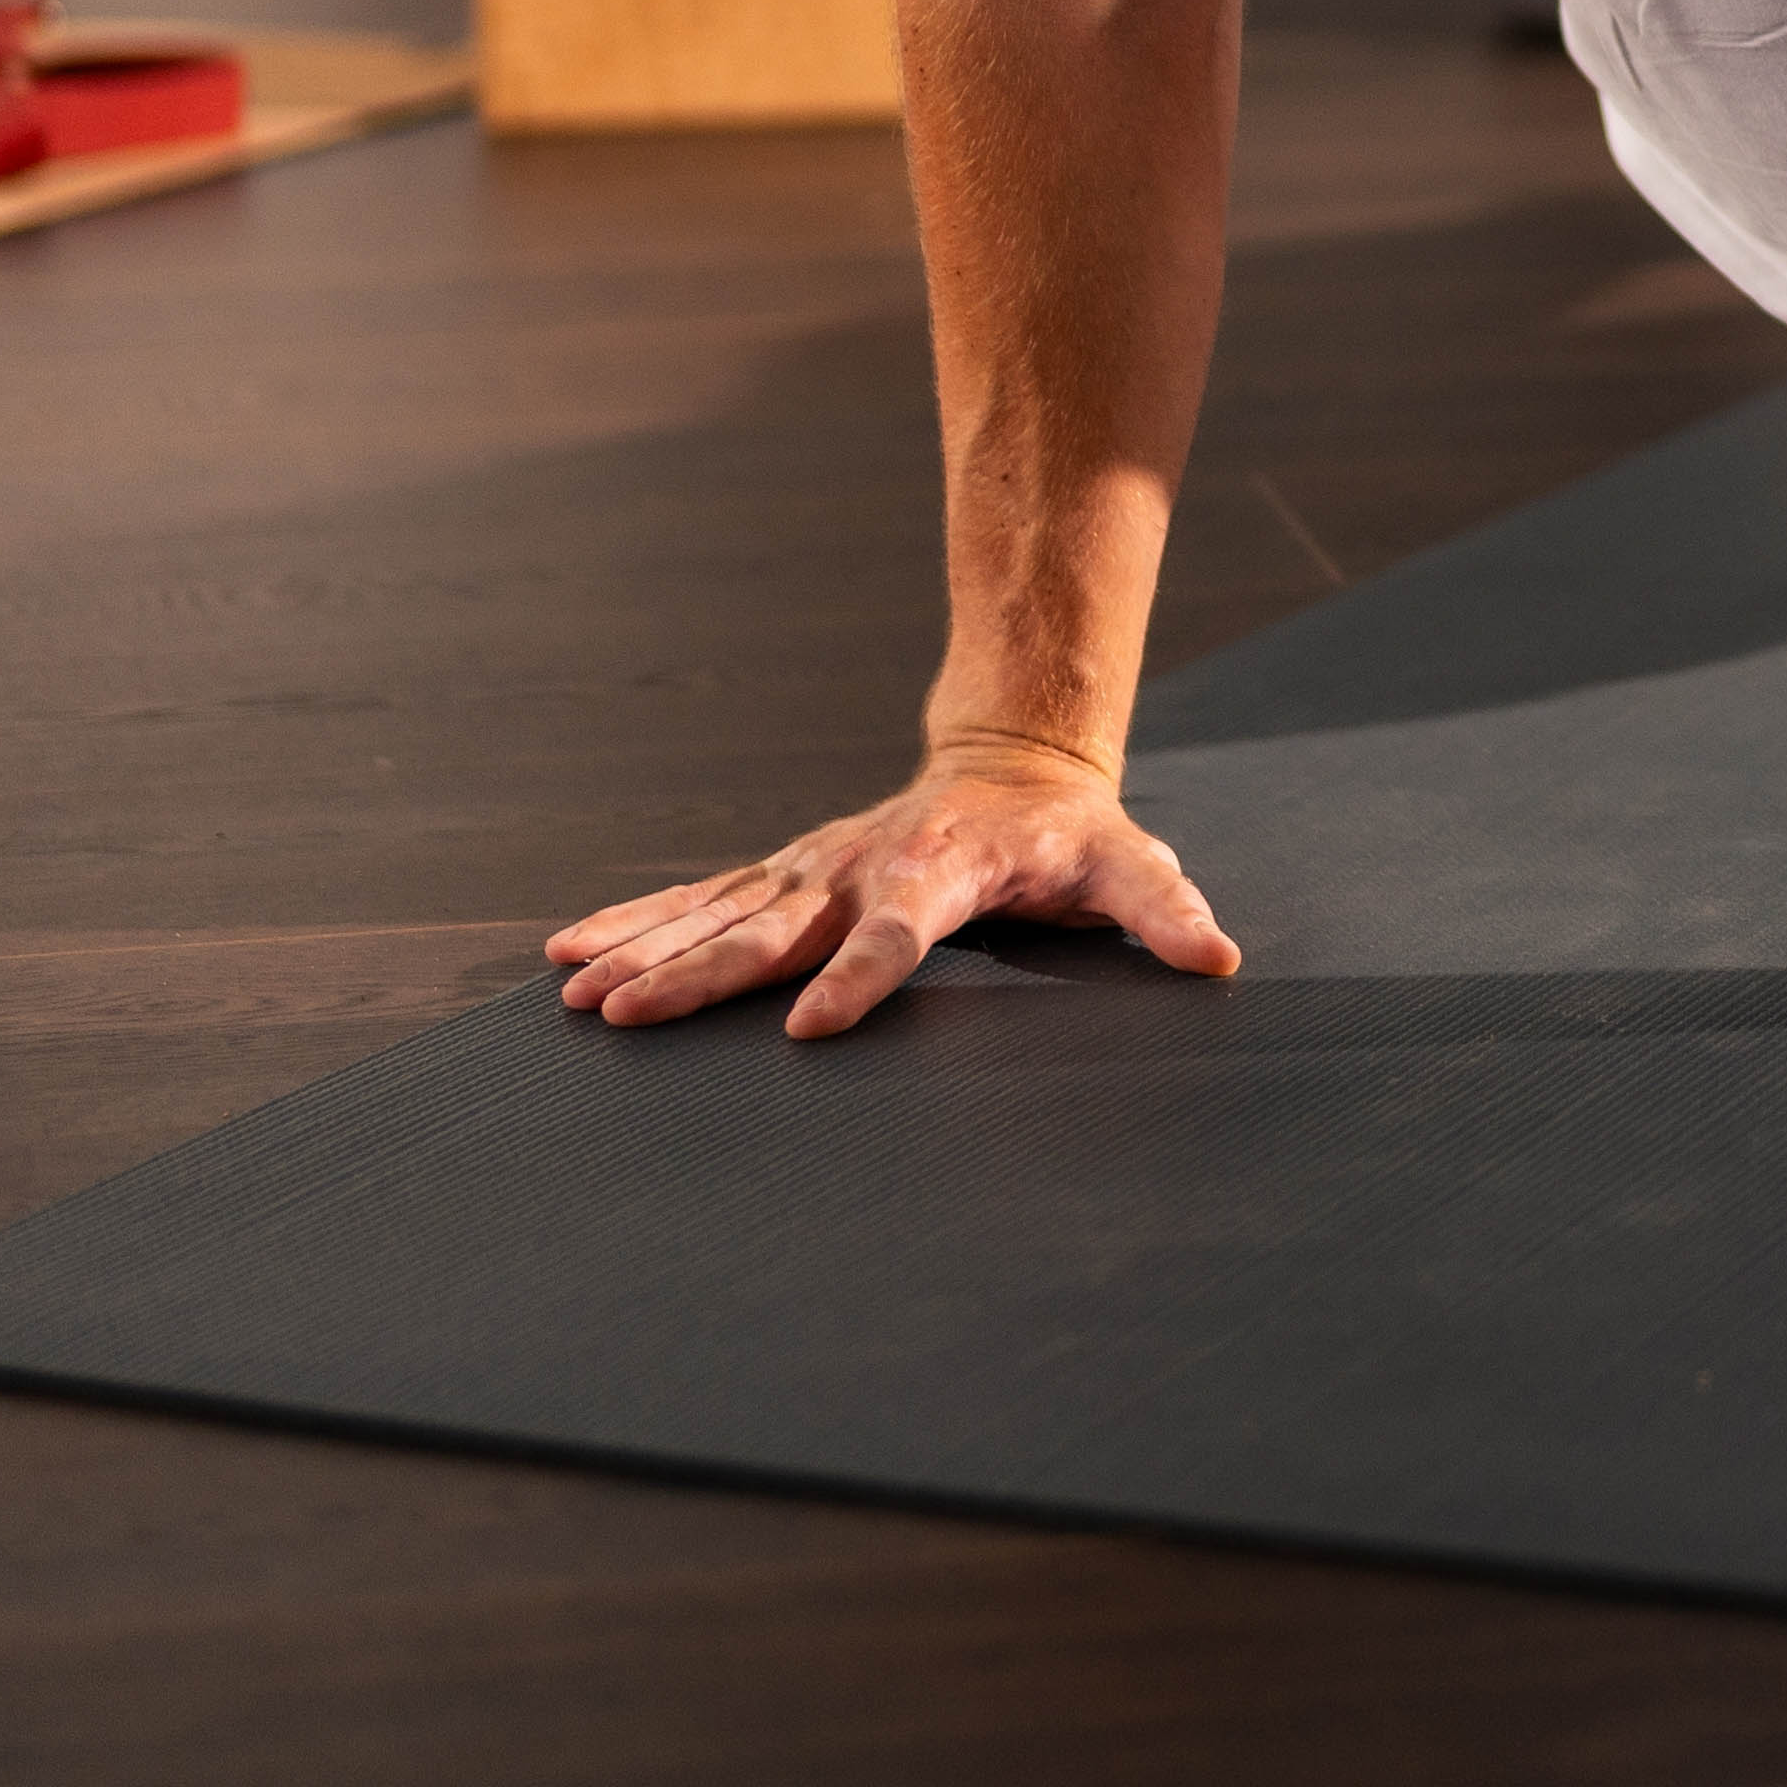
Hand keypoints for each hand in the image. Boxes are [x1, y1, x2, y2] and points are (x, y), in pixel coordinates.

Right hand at [546, 734, 1240, 1039]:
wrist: (1012, 761)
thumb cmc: (1071, 835)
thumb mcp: (1128, 864)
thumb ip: (1165, 911)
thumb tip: (1218, 957)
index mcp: (941, 872)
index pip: (898, 932)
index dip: (860, 976)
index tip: (810, 1026)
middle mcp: (860, 868)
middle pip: (774, 928)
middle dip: (699, 975)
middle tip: (627, 1016)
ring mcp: (812, 870)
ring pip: (716, 914)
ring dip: (644, 954)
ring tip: (575, 994)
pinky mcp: (784, 875)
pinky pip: (698, 900)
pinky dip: (632, 924)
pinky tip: (567, 956)